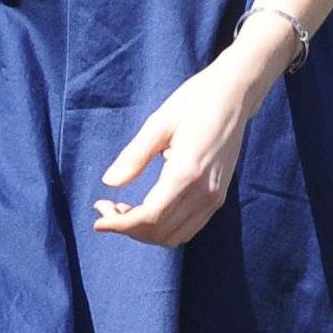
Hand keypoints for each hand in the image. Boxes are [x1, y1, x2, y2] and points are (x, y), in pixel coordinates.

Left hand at [93, 59, 255, 248]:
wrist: (235, 95)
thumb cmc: (195, 102)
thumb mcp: (159, 124)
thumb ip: (134, 157)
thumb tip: (109, 183)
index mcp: (187, 173)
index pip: (150, 217)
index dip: (120, 224)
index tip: (97, 218)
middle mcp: (205, 193)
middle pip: (160, 232)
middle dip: (127, 228)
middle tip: (105, 207)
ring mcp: (214, 198)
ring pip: (174, 236)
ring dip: (145, 231)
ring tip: (123, 209)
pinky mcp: (218, 197)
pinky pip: (188, 228)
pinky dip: (163, 227)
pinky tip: (146, 209)